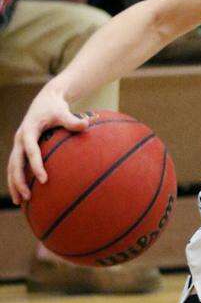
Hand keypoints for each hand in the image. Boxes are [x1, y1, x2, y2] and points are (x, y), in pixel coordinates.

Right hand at [6, 87, 88, 204]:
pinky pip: (17, 166)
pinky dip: (17, 179)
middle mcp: (20, 139)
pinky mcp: (21, 148)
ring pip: (12, 167)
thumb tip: (86, 124)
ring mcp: (18, 144)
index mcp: (28, 131)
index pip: (31, 151)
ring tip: (20, 202)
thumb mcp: (63, 112)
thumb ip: (73, 120)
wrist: (44, 100)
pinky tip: (23, 192)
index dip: (36, 165)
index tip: (43, 179)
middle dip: (19, 181)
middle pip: (15, 163)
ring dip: (14, 184)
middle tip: (27, 196)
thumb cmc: (55, 107)